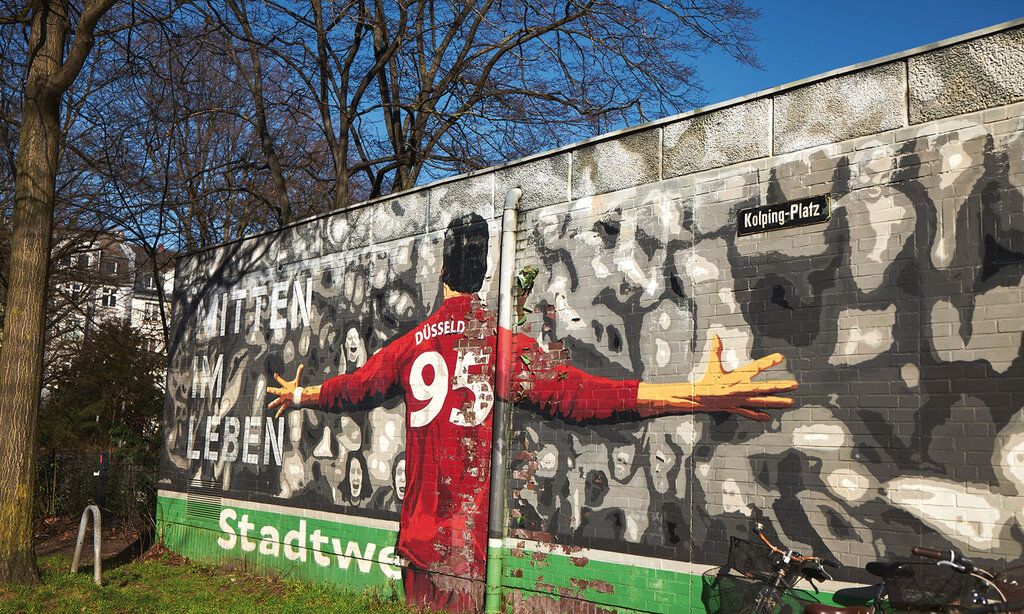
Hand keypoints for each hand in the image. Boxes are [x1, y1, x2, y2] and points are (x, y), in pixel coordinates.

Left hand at [267, 364, 303, 418]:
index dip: (278, 377)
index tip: (275, 375)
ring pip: (277, 402)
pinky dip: (279, 413)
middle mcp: (283, 393)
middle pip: (276, 391)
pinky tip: (276, 417)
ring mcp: (283, 400)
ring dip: (273, 404)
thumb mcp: (298, 380)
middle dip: (272, 390)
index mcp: (285, 387)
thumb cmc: (297, 389)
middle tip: (267, 389)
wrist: (296, 397)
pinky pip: (282, 410)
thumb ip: (299, 372)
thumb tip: (302, 364)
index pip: (280, 380)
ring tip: (269, 406)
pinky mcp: (285, 405)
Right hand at [637, 335, 797, 421]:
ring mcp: (740, 401)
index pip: (755, 367)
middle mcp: (740, 390)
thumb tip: (715, 335)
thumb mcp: (712, 365)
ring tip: (790, 402)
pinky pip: (749, 413)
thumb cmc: (707, 381)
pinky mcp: (736, 408)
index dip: (767, 362)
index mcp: (736, 377)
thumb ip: (715, 350)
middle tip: (794, 385)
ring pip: (761, 402)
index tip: (780, 357)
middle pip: (764, 388)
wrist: (697, 399)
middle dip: (780, 386)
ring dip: (777, 403)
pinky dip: (759, 415)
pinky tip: (769, 418)